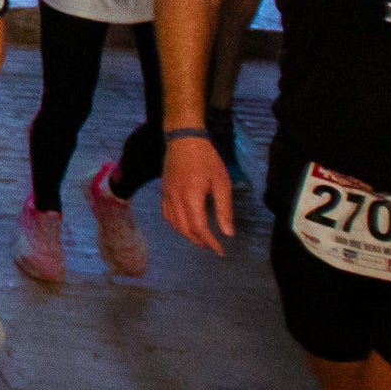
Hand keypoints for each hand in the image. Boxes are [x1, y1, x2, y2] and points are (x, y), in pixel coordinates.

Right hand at [160, 136, 232, 255]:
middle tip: (212, 246)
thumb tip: (227, 233)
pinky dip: (175, 224)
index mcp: (192, 197)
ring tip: (200, 238)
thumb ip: (224, 209)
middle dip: (199, 241)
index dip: (210, 242)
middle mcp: (176, 199)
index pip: (199, 228)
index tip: (220, 250)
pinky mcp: (163, 191)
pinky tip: (185, 224)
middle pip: (184, 229)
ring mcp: (167, 195)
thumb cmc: (206, 159)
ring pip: (174, 224)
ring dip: (186, 234)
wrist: (183, 139)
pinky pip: (166, 214)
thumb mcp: (221, 182)